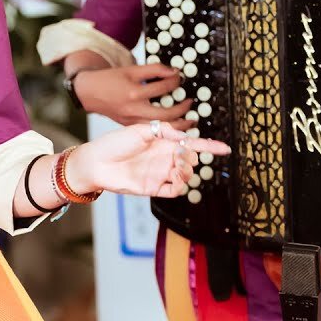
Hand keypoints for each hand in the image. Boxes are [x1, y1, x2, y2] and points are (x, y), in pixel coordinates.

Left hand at [68, 122, 230, 197]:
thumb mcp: (139, 130)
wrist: (96, 163)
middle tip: (178, 153)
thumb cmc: (113, 143)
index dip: (209, 146)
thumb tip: (183, 136)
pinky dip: (181, 185)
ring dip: (187, 171)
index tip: (225, 148)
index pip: (191, 144)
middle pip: (191, 160)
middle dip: (191, 156)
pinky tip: (175, 177)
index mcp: (162, 142)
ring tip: (176, 166)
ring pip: (186, 176)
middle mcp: (164, 158)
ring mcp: (160, 174)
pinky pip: (175, 190)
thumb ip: (163, 130)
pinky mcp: (154, 188)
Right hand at [72, 64, 193, 127]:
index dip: (175, 80)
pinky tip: (174, 127)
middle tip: (190, 102)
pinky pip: (152, 130)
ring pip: (161, 127)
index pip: (163, 86)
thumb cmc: (109, 79)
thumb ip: (153, 70)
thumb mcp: (130, 70)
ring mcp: (132, 120)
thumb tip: (174, 72)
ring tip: (190, 122)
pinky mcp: (130, 126)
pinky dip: (165, 130)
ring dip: (179, 125)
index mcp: (134, 91)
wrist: (88, 92)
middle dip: (183, 109)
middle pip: (166, 114)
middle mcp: (134, 108)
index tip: (179, 76)